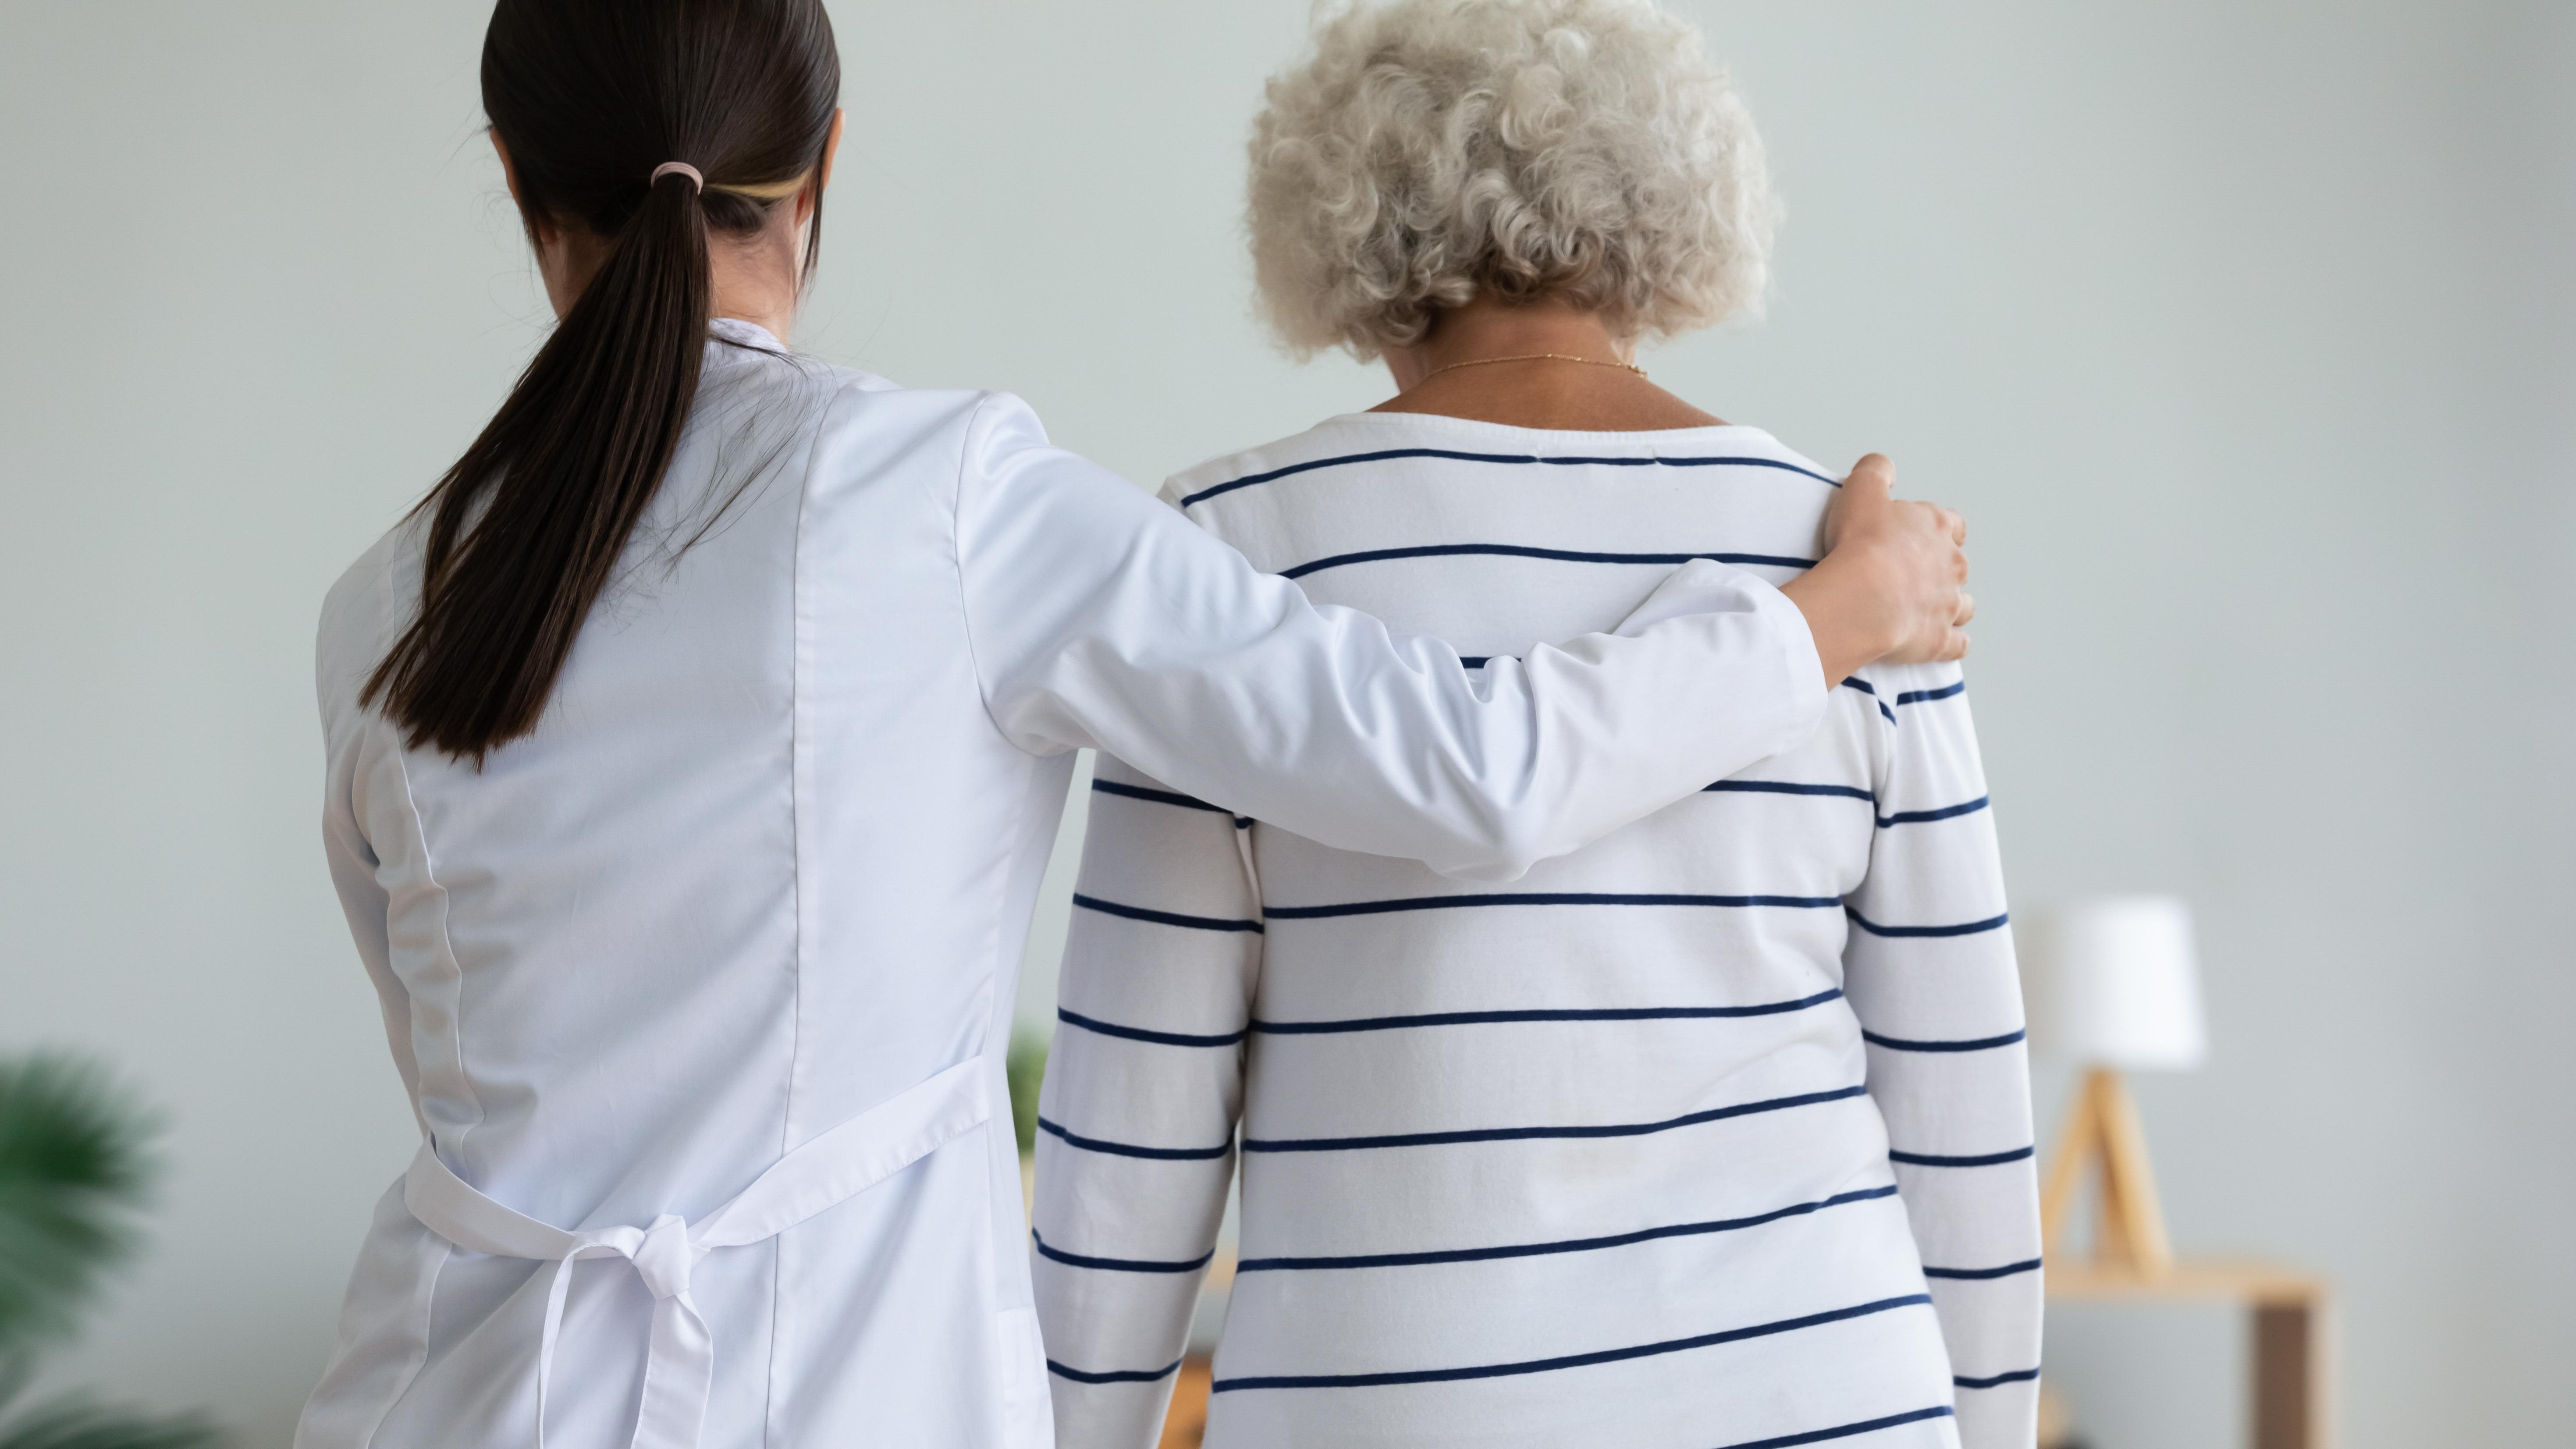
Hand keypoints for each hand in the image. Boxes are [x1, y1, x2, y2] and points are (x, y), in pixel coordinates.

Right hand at [1778, 454, 1972, 686]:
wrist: (1860, 597)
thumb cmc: (1860, 543)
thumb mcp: (1861, 488)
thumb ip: (1875, 470)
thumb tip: (1884, 467)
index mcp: (1937, 528)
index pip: (1951, 525)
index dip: (1936, 530)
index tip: (1915, 537)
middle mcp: (1951, 565)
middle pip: (1957, 565)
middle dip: (1939, 569)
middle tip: (1907, 574)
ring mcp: (1949, 605)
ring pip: (1964, 605)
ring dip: (1951, 606)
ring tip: (1925, 609)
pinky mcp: (1939, 640)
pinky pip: (1958, 645)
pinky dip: (1952, 644)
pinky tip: (1939, 642)